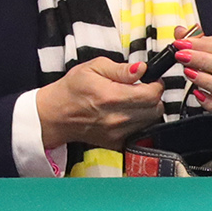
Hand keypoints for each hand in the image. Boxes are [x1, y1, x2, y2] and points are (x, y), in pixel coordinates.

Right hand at [33, 58, 164, 150]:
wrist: (55, 115)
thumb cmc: (72, 90)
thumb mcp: (92, 68)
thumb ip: (120, 69)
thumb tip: (141, 69)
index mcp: (111, 97)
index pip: (151, 95)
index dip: (156, 85)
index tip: (152, 80)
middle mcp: (116, 118)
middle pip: (156, 109)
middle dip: (153, 97)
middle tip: (141, 89)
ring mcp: (117, 133)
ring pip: (151, 121)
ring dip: (147, 110)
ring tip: (132, 101)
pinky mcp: (117, 143)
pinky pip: (140, 132)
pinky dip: (139, 122)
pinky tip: (126, 114)